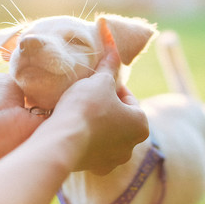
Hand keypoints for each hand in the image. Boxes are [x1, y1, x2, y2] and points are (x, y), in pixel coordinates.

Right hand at [52, 24, 148, 174]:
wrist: (62, 141)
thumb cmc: (86, 107)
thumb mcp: (99, 80)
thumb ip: (109, 63)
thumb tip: (112, 35)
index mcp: (142, 124)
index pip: (129, 98)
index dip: (112, 86)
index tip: (97, 80)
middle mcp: (132, 146)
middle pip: (118, 118)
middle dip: (105, 106)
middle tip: (86, 94)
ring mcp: (113, 161)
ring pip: (106, 134)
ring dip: (96, 123)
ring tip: (77, 110)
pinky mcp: (94, 168)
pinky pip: (92, 149)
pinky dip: (85, 139)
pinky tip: (72, 128)